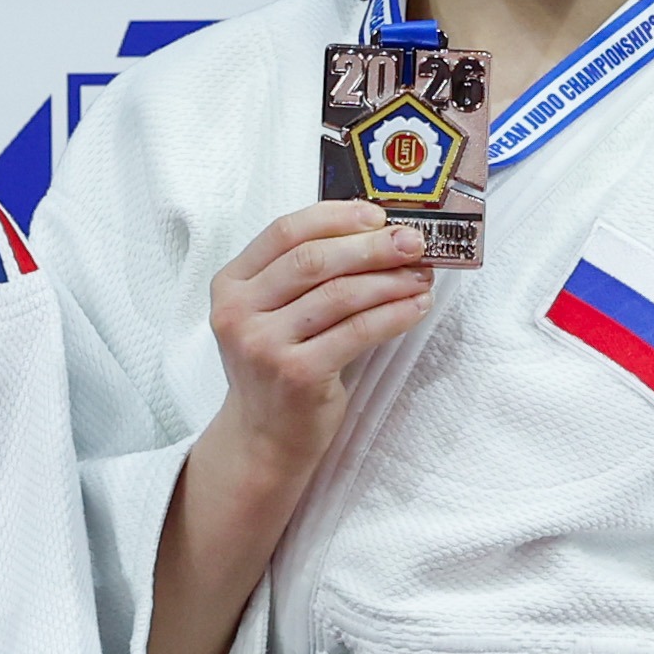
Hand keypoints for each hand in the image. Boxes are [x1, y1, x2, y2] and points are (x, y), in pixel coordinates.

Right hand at [206, 202, 435, 485]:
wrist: (263, 437)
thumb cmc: (278, 365)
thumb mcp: (271, 313)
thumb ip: (302, 273)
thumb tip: (377, 231)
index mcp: (230, 285)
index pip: (284, 232)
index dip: (336, 217)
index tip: (378, 215)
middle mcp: (239, 312)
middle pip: (314, 260)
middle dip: (372, 246)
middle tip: (414, 242)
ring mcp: (264, 345)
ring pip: (340, 295)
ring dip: (390, 281)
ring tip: (422, 276)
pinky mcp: (297, 375)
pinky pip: (357, 332)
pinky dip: (394, 315)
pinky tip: (416, 307)